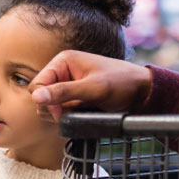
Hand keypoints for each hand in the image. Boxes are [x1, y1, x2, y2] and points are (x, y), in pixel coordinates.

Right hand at [29, 50, 151, 120]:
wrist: (142, 92)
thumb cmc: (121, 83)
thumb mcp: (93, 89)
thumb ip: (64, 92)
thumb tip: (36, 97)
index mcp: (63, 62)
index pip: (37, 84)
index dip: (45, 101)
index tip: (60, 112)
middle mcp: (62, 72)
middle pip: (41, 97)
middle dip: (53, 109)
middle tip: (72, 113)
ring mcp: (67, 85)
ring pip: (49, 106)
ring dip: (60, 114)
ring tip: (80, 112)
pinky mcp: (73, 97)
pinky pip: (60, 110)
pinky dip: (67, 116)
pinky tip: (80, 115)